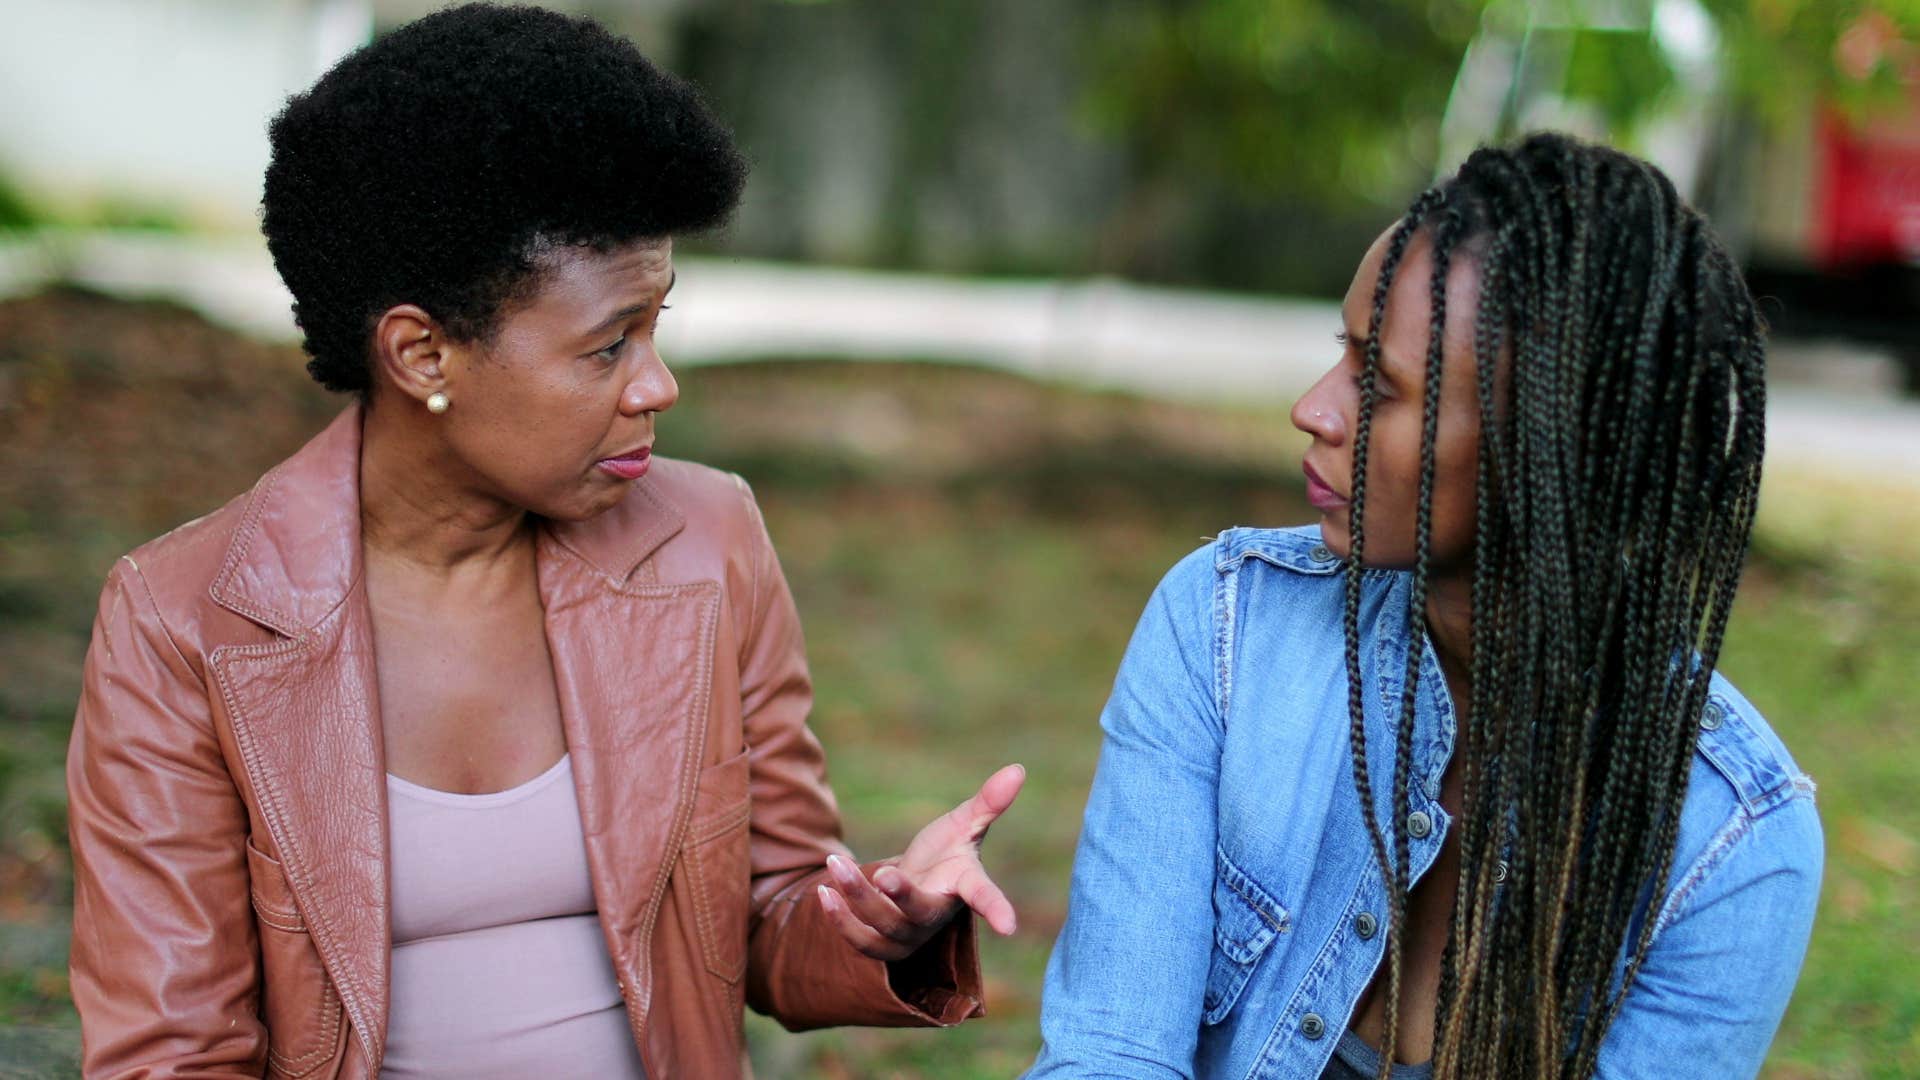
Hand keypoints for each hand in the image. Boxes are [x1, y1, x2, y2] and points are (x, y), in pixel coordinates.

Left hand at [816, 763, 1024, 960]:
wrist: (917, 887)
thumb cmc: (946, 854)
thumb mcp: (963, 824)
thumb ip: (988, 801)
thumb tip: (1018, 769)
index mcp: (964, 886)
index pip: (982, 896)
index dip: (997, 909)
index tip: (1010, 928)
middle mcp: (937, 916)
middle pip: (919, 912)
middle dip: (900, 896)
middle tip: (883, 875)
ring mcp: (910, 936)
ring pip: (882, 925)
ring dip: (857, 896)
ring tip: (835, 864)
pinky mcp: (882, 946)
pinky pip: (860, 941)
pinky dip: (840, 919)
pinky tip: (824, 891)